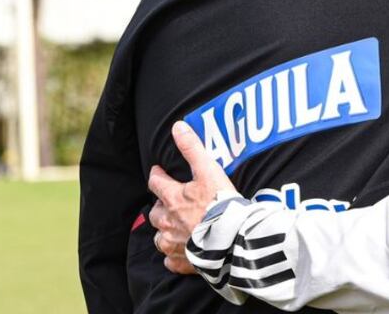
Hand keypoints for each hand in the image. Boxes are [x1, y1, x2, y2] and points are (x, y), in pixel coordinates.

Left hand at [147, 121, 238, 274]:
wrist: (233, 239)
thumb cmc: (221, 204)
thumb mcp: (209, 170)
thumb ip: (192, 148)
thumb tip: (178, 126)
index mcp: (173, 199)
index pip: (156, 183)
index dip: (157, 175)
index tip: (159, 171)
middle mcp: (168, 222)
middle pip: (154, 212)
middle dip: (160, 206)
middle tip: (169, 202)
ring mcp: (174, 244)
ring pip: (159, 237)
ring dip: (164, 231)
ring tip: (173, 227)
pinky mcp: (183, 262)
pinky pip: (170, 260)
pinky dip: (172, 255)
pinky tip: (180, 251)